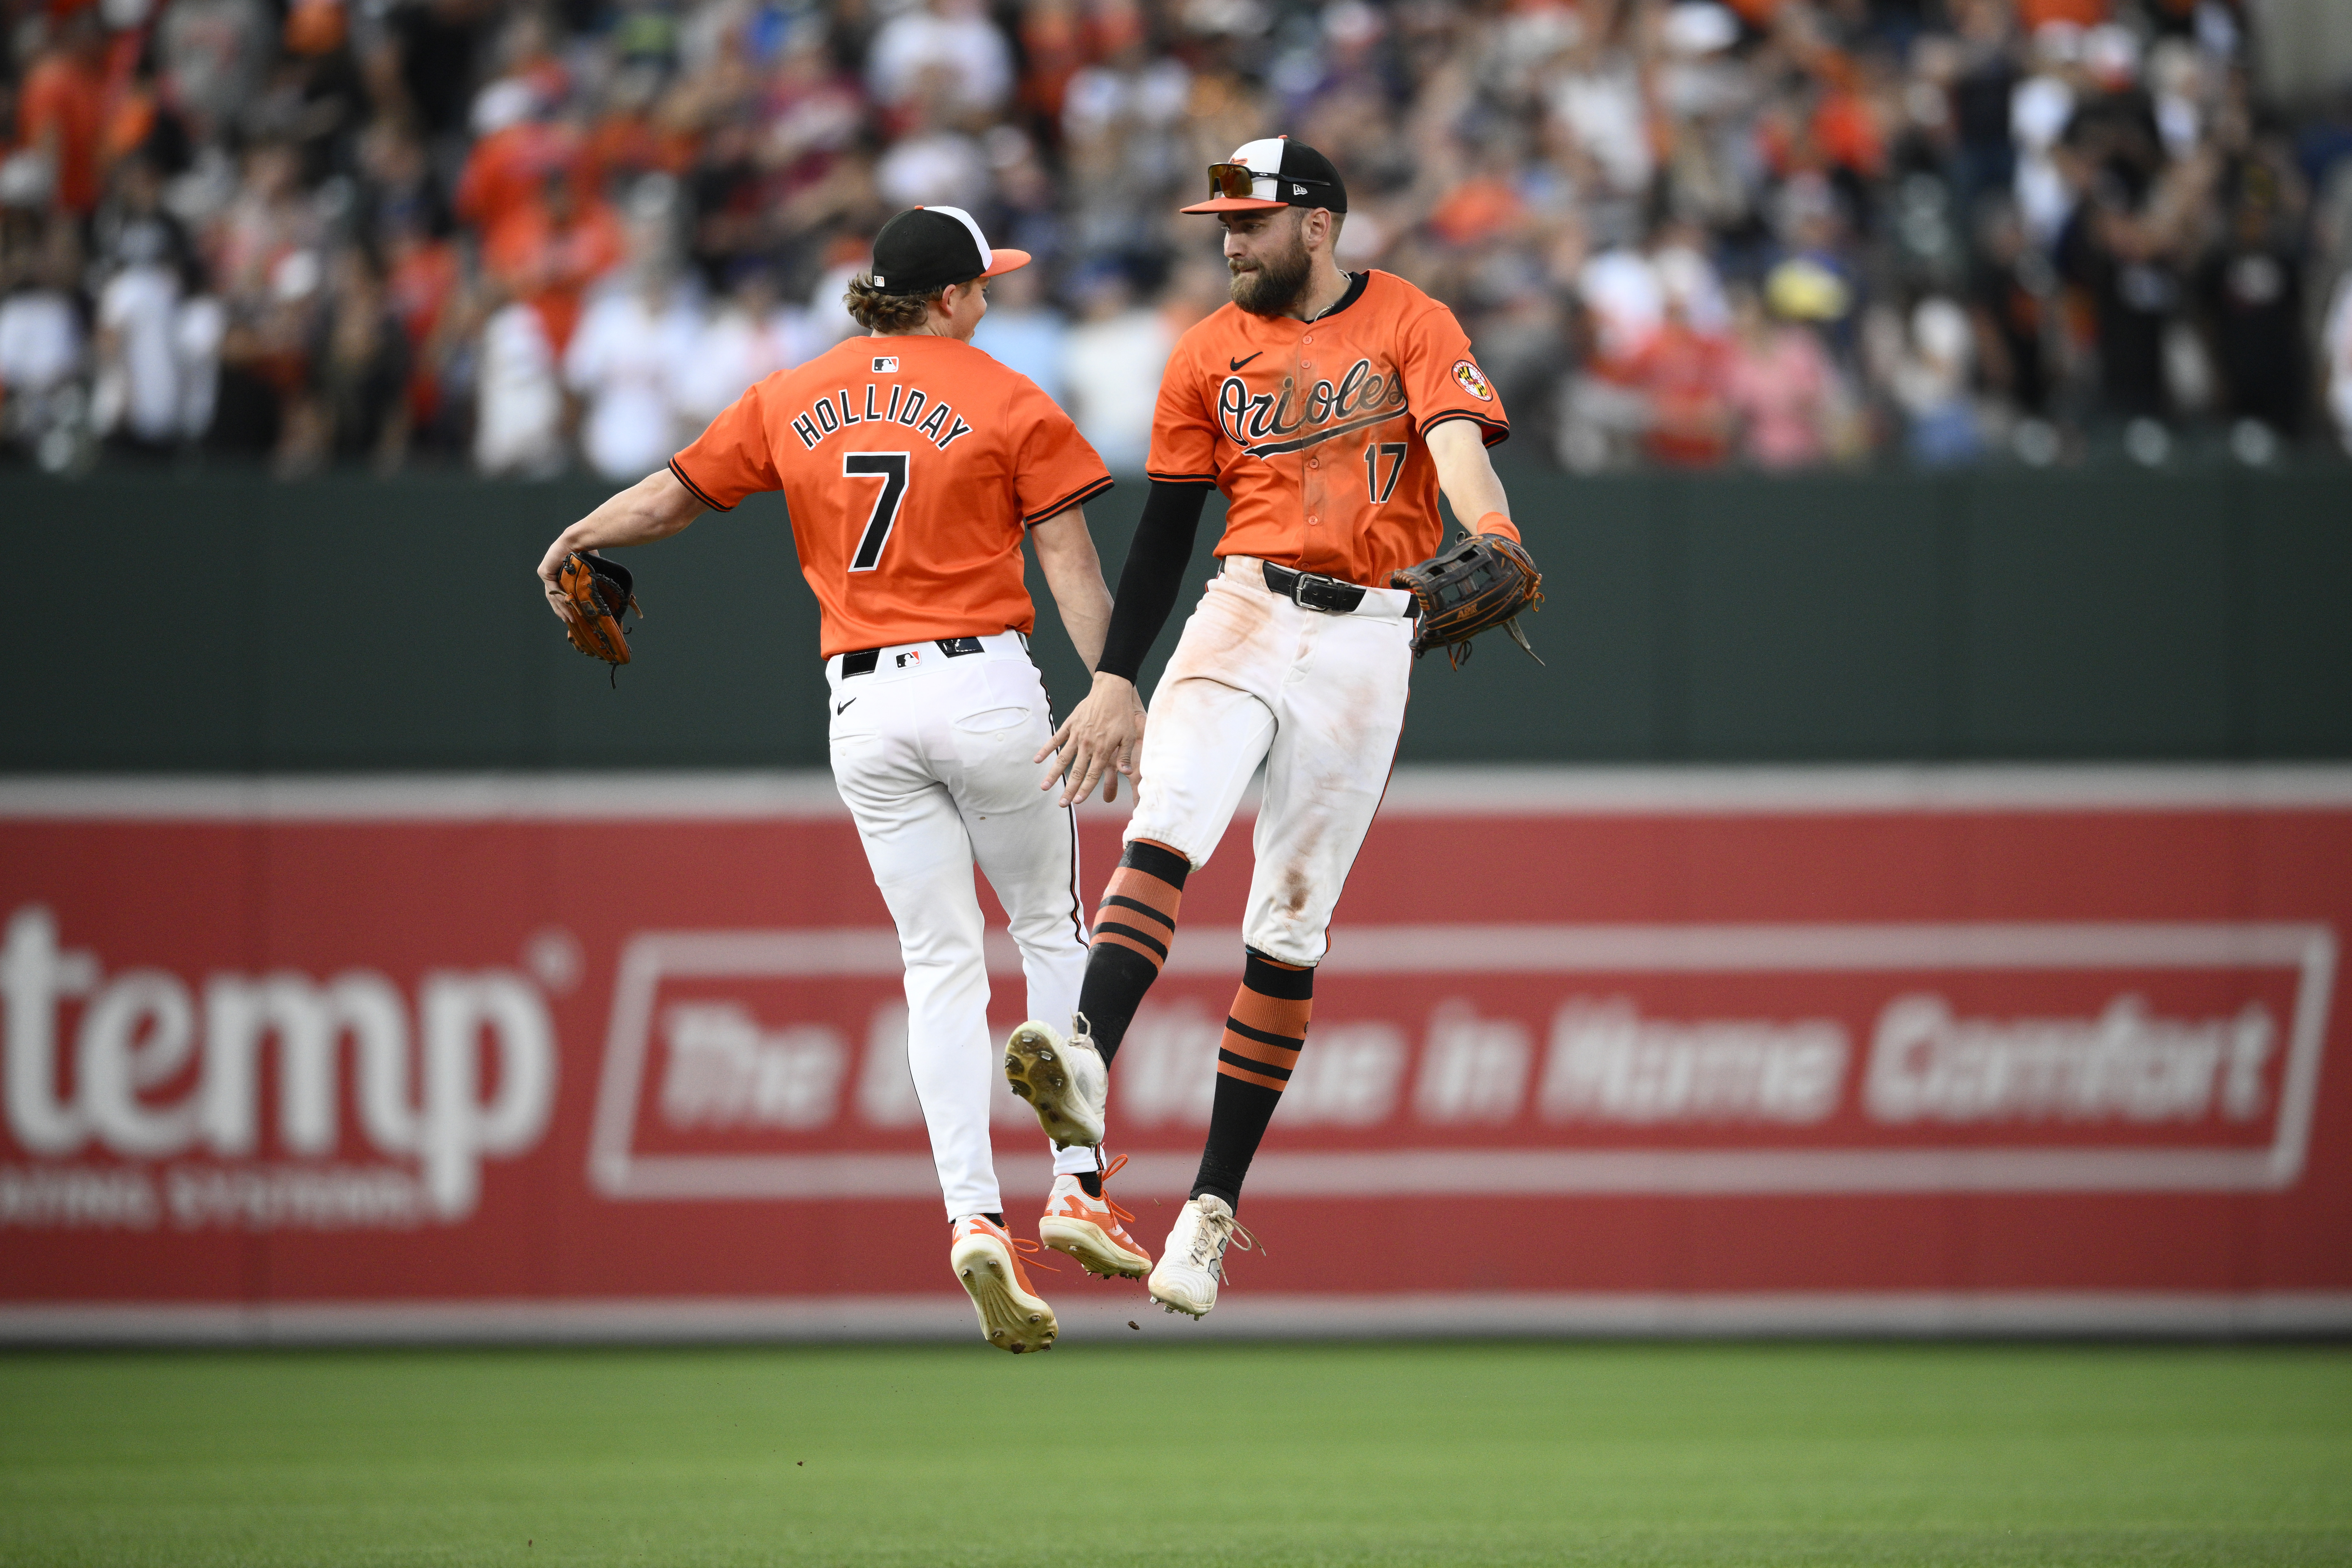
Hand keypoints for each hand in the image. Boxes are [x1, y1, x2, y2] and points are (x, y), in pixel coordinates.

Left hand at [538, 539, 586, 629]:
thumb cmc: (588, 550)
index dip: (566, 605)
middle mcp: (551, 573)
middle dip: (563, 611)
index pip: (560, 592)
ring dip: (562, 608)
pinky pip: (552, 590)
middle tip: (571, 621)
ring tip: (571, 619)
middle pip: (554, 597)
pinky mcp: (544, 572)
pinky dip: (560, 599)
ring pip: (552, 595)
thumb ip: (586, 582)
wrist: (580, 540)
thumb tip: (598, 595)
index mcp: (560, 572)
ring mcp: (546, 572)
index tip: (573, 616)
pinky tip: (569, 608)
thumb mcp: (587, 571)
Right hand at [1037, 671, 1146, 805]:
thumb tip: (1127, 773)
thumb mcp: (1129, 735)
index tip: (1077, 802)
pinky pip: (1056, 739)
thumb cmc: (1122, 714)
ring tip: (1044, 787)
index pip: (1092, 775)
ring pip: (1063, 759)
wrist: (1111, 690)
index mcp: (1102, 749)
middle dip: (1068, 789)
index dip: (1084, 790)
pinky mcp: (1070, 724)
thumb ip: (1125, 755)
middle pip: (1076, 772)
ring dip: (1053, 774)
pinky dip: (1046, 749)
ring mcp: (1077, 734)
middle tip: (1060, 804)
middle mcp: (1087, 744)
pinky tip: (1037, 759)